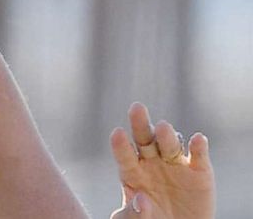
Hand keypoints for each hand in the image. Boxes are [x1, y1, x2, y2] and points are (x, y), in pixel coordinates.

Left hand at [107, 102, 213, 218]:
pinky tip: (198, 139)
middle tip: (136, 108)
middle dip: (140, 124)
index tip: (117, 133)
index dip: (120, 145)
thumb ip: (133, 213)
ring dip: (167, 136)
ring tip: (163, 128)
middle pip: (144, 140)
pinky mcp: (200, 171)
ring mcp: (175, 164)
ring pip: (170, 145)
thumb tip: (141, 200)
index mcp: (131, 170)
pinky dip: (199, 147)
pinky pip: (199, 156)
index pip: (124, 154)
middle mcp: (152, 161)